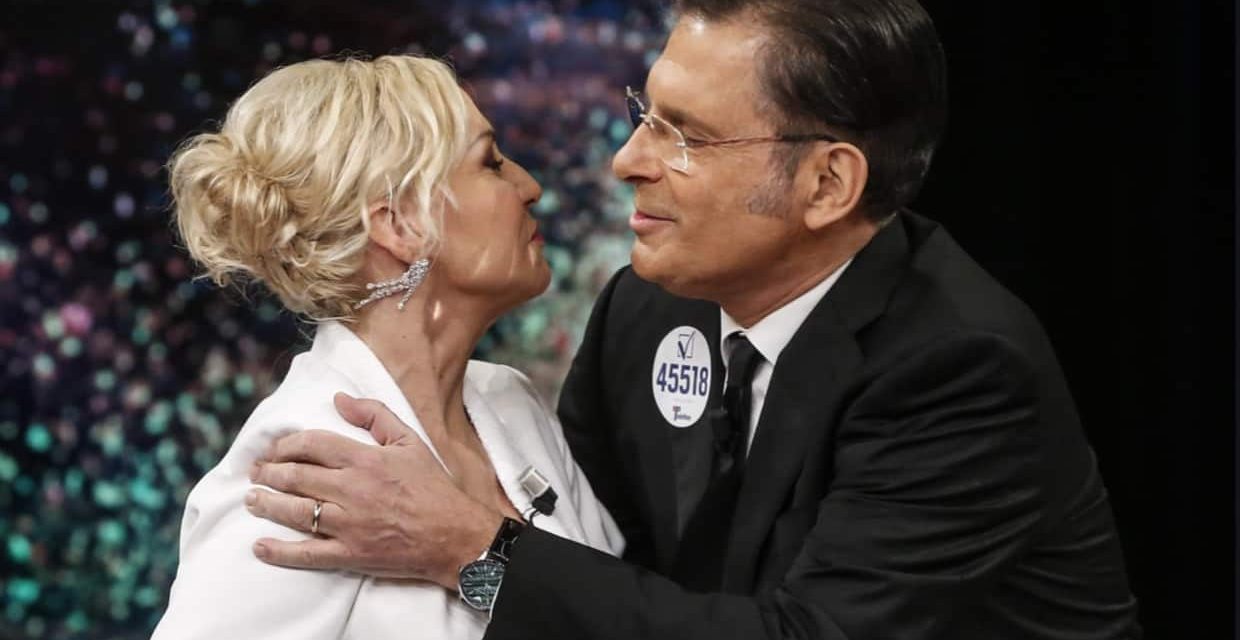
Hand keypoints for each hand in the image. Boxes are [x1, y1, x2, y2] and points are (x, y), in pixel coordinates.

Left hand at [246, 392, 502, 588]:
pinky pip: (307, 554)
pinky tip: (260, 547)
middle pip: (296, 477)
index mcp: (366, 459)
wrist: (455, 535)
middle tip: (255, 472)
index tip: (274, 449)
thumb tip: (339, 398)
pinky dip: (279, 552)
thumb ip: (375, 415)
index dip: (286, 445)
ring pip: (295, 512)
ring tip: (251, 499)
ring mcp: (349, 524)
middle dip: (268, 473)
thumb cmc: (433, 487)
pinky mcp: (351, 554)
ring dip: (266, 504)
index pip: (312, 445)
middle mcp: (352, 490)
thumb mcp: (410, 441)